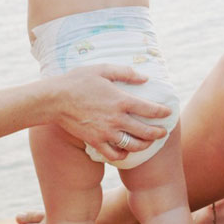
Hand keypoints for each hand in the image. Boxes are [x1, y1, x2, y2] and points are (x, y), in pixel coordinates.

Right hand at [53, 65, 169, 161]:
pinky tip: (126, 150)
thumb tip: (145, 78)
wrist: (55, 99)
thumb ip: (126, 72)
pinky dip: (123, 154)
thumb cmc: (78, 80)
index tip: (168, 113)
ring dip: (144, 145)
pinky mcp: (95, 141)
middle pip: (146, 131)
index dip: (162, 112)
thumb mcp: (103, 69)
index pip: (150, 109)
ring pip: (133, 145)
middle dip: (158, 133)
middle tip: (163, 132)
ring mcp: (106, 132)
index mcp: (121, 100)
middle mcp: (117, 119)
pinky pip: (114, 154)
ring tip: (148, 142)